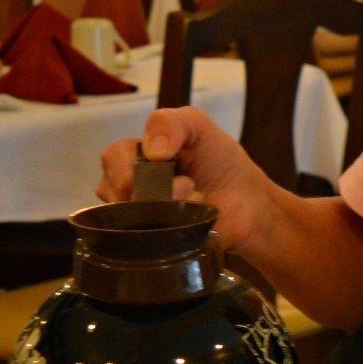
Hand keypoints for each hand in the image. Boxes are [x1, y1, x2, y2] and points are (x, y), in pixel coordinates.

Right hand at [97, 106, 279, 251]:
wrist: (250, 205)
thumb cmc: (222, 163)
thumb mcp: (199, 127)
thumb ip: (172, 122)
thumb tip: (152, 151)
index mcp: (138, 157)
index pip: (112, 157)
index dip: (127, 162)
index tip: (160, 160)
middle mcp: (131, 187)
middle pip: (111, 188)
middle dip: (151, 185)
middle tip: (186, 183)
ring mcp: (139, 216)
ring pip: (125, 215)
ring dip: (162, 205)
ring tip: (193, 198)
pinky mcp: (151, 241)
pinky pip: (141, 238)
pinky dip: (166, 226)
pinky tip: (188, 219)